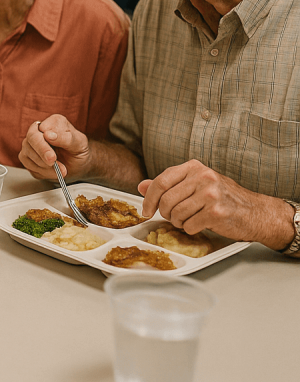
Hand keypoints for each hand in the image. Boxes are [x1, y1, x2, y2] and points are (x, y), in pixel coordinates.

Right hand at [18, 114, 90, 180]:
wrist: (78, 163)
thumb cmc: (79, 150)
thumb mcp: (79, 143)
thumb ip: (65, 138)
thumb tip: (48, 135)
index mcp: (51, 123)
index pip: (36, 132)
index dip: (42, 146)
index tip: (53, 157)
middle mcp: (37, 132)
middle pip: (28, 143)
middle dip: (41, 155)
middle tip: (53, 163)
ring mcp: (30, 145)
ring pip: (26, 156)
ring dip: (44, 167)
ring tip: (61, 170)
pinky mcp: (28, 158)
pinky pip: (28, 167)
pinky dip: (42, 172)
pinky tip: (54, 172)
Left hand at [139, 160, 289, 244]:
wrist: (256, 212)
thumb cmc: (224, 198)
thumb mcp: (196, 184)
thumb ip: (169, 184)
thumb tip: (141, 186)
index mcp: (194, 167)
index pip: (161, 181)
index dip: (149, 198)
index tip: (146, 211)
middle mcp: (203, 177)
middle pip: (166, 200)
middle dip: (165, 213)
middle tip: (173, 218)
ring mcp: (211, 194)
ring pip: (176, 214)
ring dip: (178, 222)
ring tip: (189, 220)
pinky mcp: (217, 212)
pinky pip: (189, 225)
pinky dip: (191, 229)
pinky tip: (200, 224)